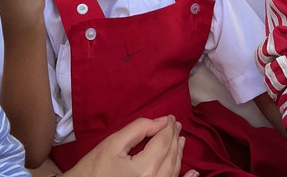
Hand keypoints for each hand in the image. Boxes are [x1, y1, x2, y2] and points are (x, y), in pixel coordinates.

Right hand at [31, 116, 198, 176]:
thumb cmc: (93, 169)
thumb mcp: (113, 143)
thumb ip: (138, 129)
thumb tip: (161, 121)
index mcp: (144, 168)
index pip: (163, 141)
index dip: (168, 126)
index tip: (171, 116)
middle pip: (170, 155)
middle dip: (174, 137)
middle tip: (175, 124)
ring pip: (173, 171)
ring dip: (179, 153)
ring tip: (180, 139)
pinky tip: (193, 173)